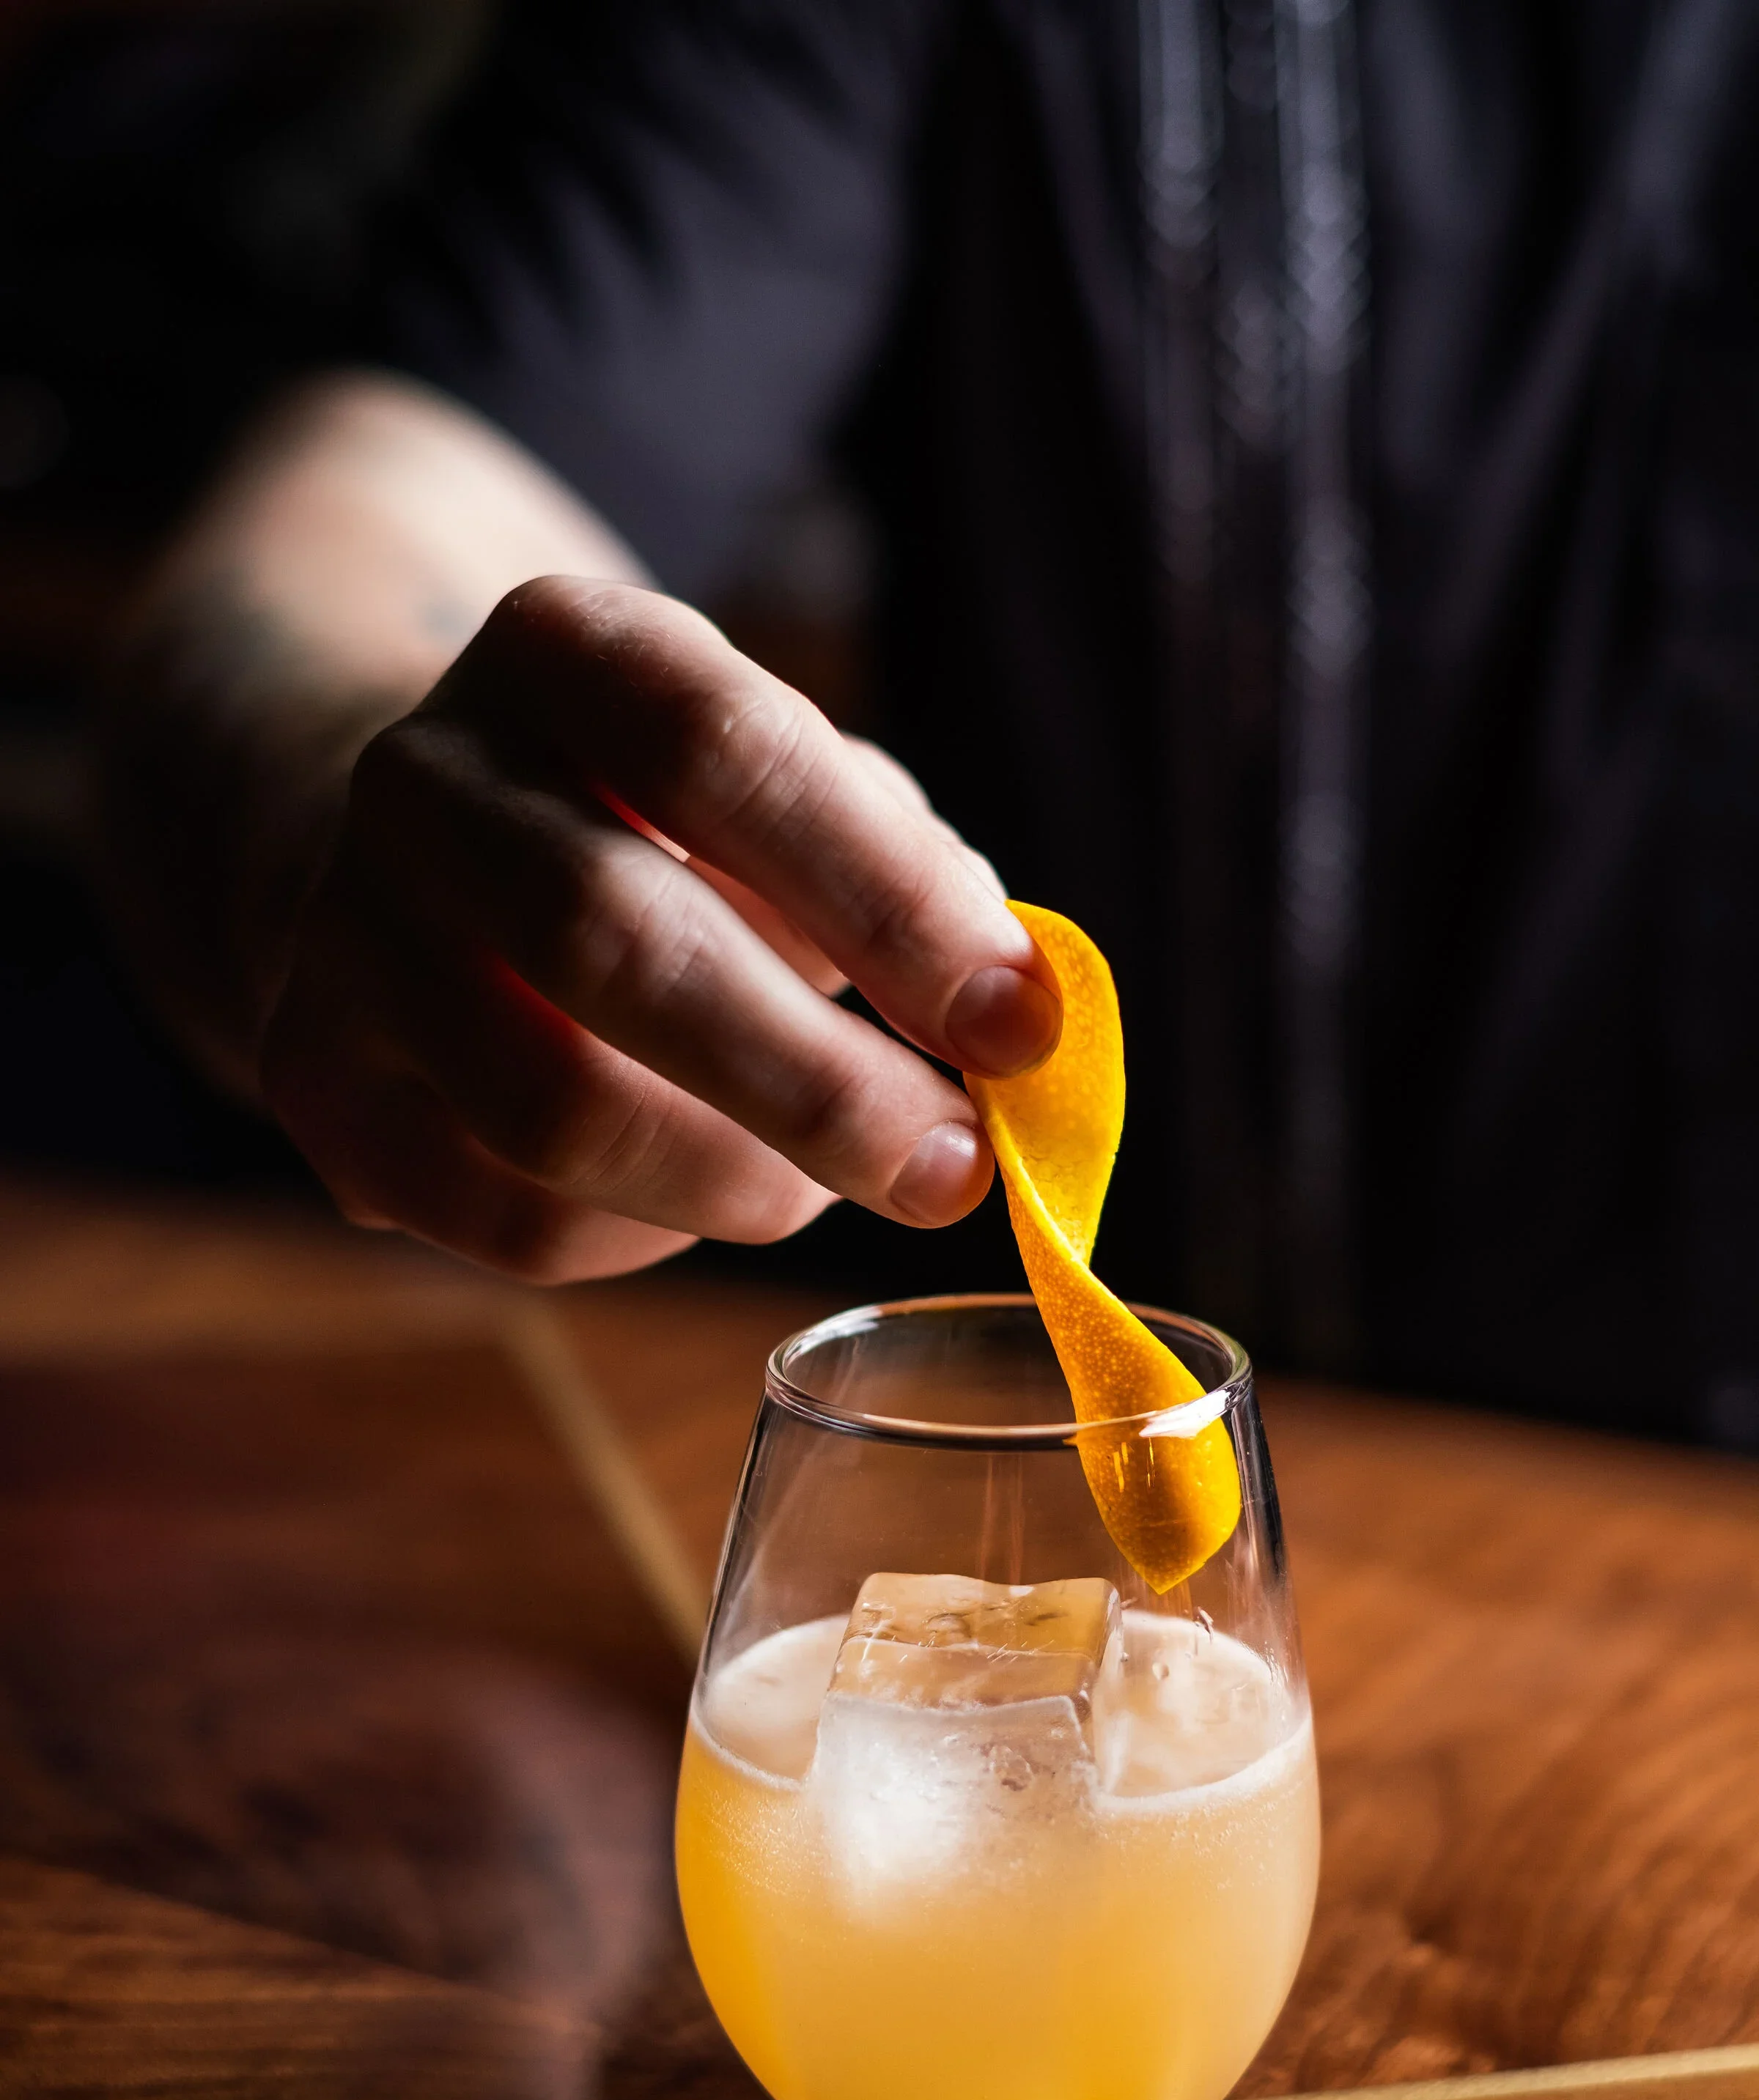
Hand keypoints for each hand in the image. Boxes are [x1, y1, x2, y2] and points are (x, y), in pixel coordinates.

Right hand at [259, 578, 1060, 1279]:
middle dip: (819, 1083)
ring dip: (740, 1179)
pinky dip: (648, 1233)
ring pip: (552, 1110)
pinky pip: (509, 1215)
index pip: (721, 751)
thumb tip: (1010, 1015)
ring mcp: (341, 936)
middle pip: (617, 942)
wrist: (409, 848)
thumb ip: (900, 875)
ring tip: (838, 1185)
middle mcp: (419, 777)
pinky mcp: (318, 1086)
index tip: (1019, 1022)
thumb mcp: (779, 785)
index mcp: (557, 650)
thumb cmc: (657, 824)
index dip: (887, 897)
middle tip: (954, 1168)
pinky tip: (709, 1194)